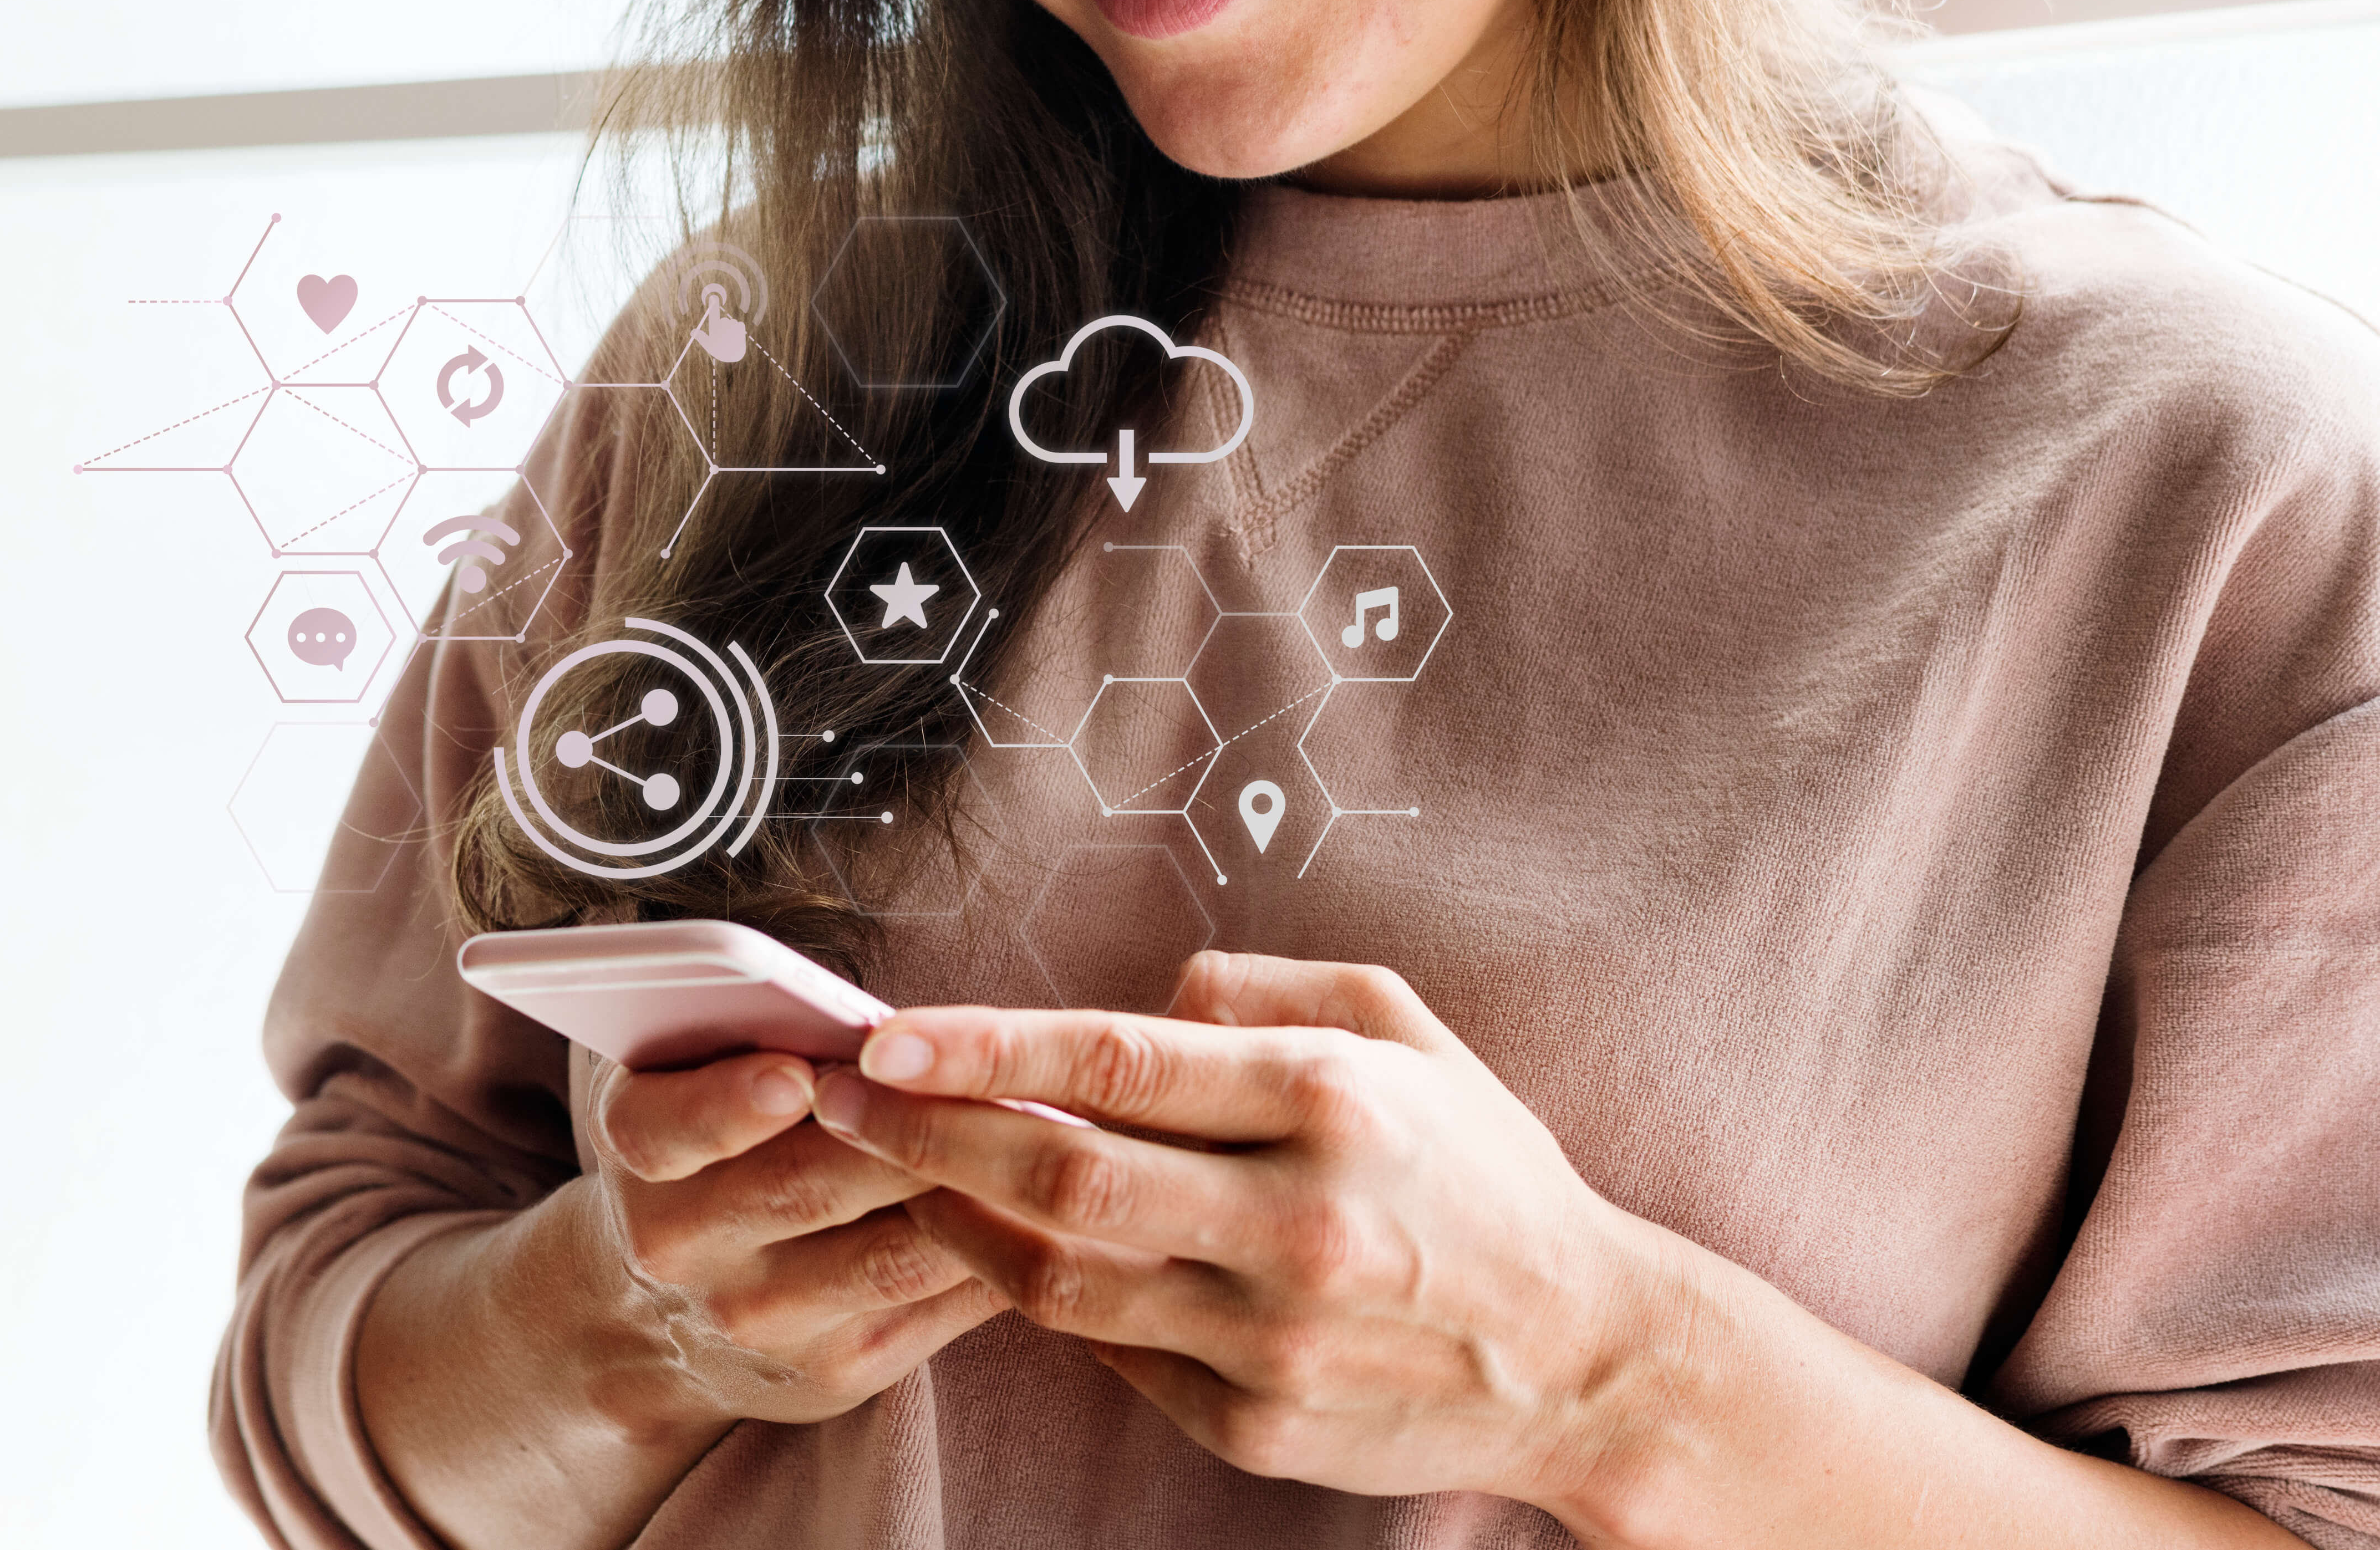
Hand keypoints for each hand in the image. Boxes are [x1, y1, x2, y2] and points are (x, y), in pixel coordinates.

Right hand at [566, 1047, 1007, 1433]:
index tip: (798, 1075)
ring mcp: (760, 1319)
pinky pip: (935, 1303)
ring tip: (1045, 1132)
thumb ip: (741, 1028)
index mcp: (639, 1150)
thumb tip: (875, 1014)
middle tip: (994, 1074)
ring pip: (892, 1252)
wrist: (656, 1321)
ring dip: (976, 1191)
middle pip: (810, 1185)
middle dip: (911, 1129)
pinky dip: (998, 1251)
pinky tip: (1040, 1205)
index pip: (668, 1128)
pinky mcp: (832, 1371)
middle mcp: (683, 1245)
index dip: (732, 1104)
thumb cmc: (703, 1147)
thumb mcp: (681, 1075)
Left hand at [805, 952, 1667, 1507]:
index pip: (1117, 1064)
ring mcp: (1270, 1339)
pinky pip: (1109, 1351)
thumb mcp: (1405, 1030)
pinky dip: (1034, 1293)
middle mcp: (1295, 1221)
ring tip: (884, 1166)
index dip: (983, 1048)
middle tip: (833, 1098)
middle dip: (925, 1132)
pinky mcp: (1253, 1425)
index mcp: (1332, 1102)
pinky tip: (988, 1243)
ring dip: (952, 1217)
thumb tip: (1137, 1001)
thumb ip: (1263, 992)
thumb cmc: (1484, 1168)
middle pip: (1061, 1173)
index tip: (881, 1036)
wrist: (1583, 1354)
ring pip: (1059, 1276)